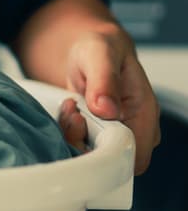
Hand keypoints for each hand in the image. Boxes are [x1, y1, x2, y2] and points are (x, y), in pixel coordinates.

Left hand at [59, 28, 159, 173]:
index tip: (80, 121)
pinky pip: (78, 147)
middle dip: (81, 141)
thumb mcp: (100, 53)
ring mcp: (115, 134)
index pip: (134, 158)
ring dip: (71, 135)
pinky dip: (67, 132)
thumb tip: (107, 109)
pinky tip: (68, 111)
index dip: (104, 151)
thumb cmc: (101, 49)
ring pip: (90, 157)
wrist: (88, 50)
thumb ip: (105, 79)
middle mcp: (133, 130)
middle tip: (72, 111)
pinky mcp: (96, 135)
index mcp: (144, 114)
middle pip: (110, 162)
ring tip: (70, 106)